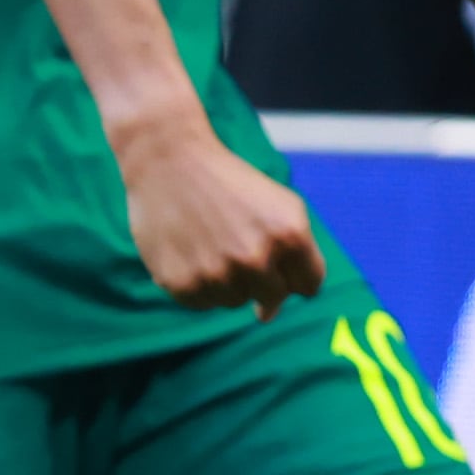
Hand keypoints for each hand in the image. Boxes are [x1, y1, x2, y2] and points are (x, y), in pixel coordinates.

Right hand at [114, 110, 325, 318]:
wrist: (166, 158)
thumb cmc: (228, 182)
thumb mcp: (280, 206)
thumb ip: (297, 258)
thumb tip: (267, 316)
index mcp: (289, 236)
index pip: (308, 286)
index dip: (290, 270)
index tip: (271, 251)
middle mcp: (256, 259)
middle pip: (272, 297)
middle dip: (259, 276)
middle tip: (234, 242)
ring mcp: (217, 274)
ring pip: (235, 302)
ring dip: (226, 281)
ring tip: (207, 242)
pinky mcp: (182, 284)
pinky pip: (201, 303)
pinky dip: (196, 283)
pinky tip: (187, 250)